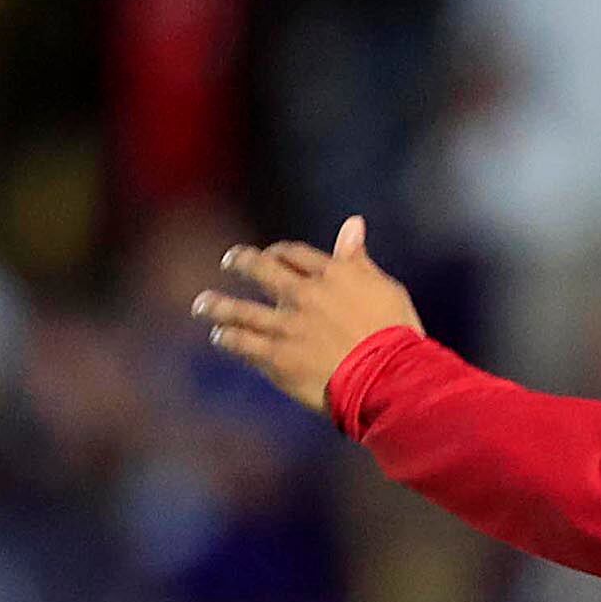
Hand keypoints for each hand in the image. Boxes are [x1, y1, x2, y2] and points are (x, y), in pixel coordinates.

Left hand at [191, 217, 423, 415]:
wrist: (390, 378)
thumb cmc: (398, 335)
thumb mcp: (385, 288)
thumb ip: (360, 259)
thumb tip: (353, 223)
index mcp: (332, 275)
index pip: (294, 254)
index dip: (280, 253)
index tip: (273, 256)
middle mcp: (304, 294)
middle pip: (260, 269)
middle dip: (241, 263)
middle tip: (230, 262)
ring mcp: (286, 326)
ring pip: (239, 310)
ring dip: (217, 305)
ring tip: (203, 305)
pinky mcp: (276, 357)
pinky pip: (241, 343)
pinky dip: (227, 337)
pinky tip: (220, 336)